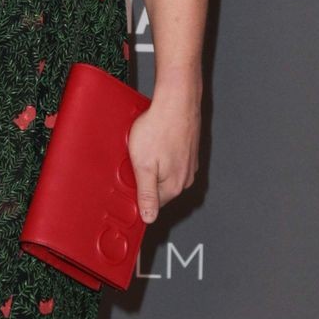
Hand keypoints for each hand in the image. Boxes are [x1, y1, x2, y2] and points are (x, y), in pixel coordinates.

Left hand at [126, 79, 200, 222]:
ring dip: (153, 166)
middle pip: (159, 190)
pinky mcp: (189, 151)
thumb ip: (146, 194)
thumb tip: (149, 218)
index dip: (136, 196)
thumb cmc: (159, 129)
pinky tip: (155, 142)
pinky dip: (162, 154)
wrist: (177, 101)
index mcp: (174, 186)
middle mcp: (185, 179)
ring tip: (145, 149)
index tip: (128, 184)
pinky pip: (171, 160)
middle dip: (144, 179)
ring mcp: (189, 164)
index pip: (152, 205)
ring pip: (165, 174)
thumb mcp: (144, 166)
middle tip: (134, 162)